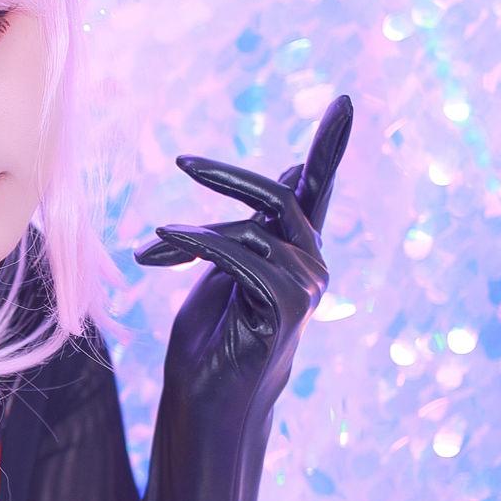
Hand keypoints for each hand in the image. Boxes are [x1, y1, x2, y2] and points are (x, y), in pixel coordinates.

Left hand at [134, 93, 352, 402]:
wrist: (207, 398)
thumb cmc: (212, 336)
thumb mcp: (227, 265)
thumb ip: (254, 221)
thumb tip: (291, 170)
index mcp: (298, 250)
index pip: (319, 187)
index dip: (331, 145)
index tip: (346, 101)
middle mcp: (312, 265)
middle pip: (280, 197)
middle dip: (226, 177)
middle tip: (181, 161)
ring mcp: (306, 287)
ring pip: (253, 229)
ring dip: (196, 234)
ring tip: (153, 248)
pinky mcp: (287, 306)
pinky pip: (240, 255)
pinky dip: (197, 245)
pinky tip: (157, 248)